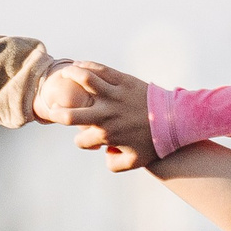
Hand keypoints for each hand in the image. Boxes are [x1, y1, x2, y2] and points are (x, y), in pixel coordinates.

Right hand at [42, 62, 157, 170]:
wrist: (174, 120)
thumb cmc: (155, 142)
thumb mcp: (135, 162)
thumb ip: (115, 165)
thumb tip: (103, 155)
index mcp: (106, 134)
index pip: (81, 140)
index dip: (82, 142)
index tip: (88, 139)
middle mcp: (105, 114)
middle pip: (70, 114)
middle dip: (58, 114)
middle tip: (56, 110)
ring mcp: (113, 95)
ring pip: (83, 80)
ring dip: (69, 77)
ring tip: (63, 75)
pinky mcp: (122, 80)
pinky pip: (100, 69)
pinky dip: (86, 65)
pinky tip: (79, 65)